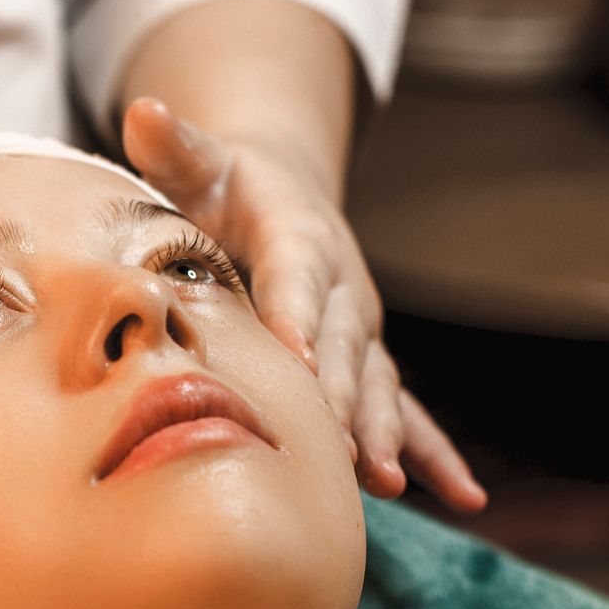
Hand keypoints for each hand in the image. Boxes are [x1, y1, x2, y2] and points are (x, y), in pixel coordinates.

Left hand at [120, 98, 485, 512]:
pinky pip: (406, 412)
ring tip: (384, 479)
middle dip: (341, 398)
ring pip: (376, 386)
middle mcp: (342, 288)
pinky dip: (433, 452)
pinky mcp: (366, 363)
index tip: (298, 359)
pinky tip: (465, 497)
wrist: (276, 193)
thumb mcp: (200, 159)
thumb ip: (174, 145)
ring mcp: (360, 331)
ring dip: (382, 433)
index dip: (299, 318)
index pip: (297, 280)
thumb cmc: (224, 184)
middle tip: (336, 449)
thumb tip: (143, 111)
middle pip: (343, 347)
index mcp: (300, 236)